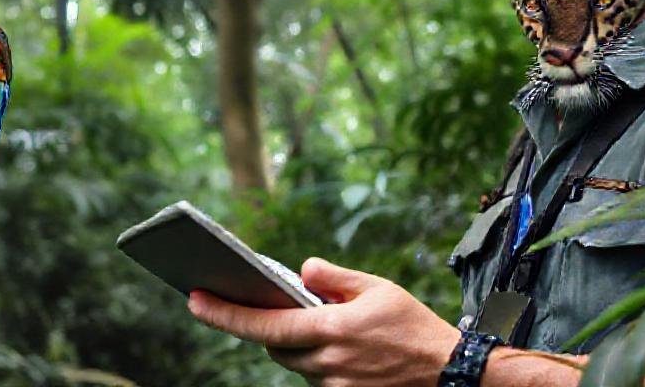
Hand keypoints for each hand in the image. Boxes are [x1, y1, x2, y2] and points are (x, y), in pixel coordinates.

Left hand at [188, 257, 459, 386]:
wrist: (450, 374)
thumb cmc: (414, 328)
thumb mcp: (377, 289)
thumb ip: (333, 277)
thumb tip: (301, 269)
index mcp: (329, 330)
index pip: (262, 323)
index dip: (223, 313)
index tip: (194, 299)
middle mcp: (325, 363)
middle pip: (275, 345)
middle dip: (272, 326)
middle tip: (276, 304)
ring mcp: (333, 386)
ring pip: (294, 363)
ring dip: (298, 344)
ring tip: (325, 326)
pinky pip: (315, 377)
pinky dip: (317, 360)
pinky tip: (341, 348)